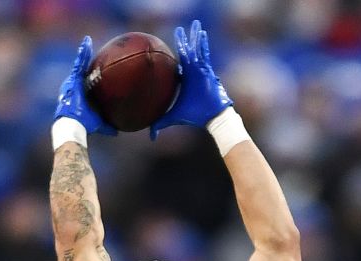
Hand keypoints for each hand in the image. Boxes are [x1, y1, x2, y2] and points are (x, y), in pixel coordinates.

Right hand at [54, 36, 115, 135]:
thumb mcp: (98, 123)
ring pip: (79, 64)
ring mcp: (73, 82)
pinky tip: (87, 43)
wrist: (73, 125)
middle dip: (85, 59)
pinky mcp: (73, 79)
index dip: (90, 74)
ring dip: (84, 52)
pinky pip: (79, 63)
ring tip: (88, 41)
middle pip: (81, 69)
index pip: (86, 81)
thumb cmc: (84, 126)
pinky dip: (83, 53)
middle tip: (89, 49)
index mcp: (80, 94)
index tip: (94, 68)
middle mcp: (74, 86)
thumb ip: (107, 126)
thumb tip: (117, 131)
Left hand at [149, 18, 232, 138]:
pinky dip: (203, 44)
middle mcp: (193, 72)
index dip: (175, 55)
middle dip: (184, 40)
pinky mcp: (208, 70)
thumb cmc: (195, 116)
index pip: (179, 64)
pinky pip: (204, 54)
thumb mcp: (174, 117)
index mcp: (185, 79)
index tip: (170, 47)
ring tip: (194, 25)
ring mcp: (201, 70)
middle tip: (179, 29)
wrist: (212, 117)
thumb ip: (160, 124)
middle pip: (187, 52)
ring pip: (196, 50)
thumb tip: (149, 136)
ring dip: (194, 37)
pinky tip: (202, 33)